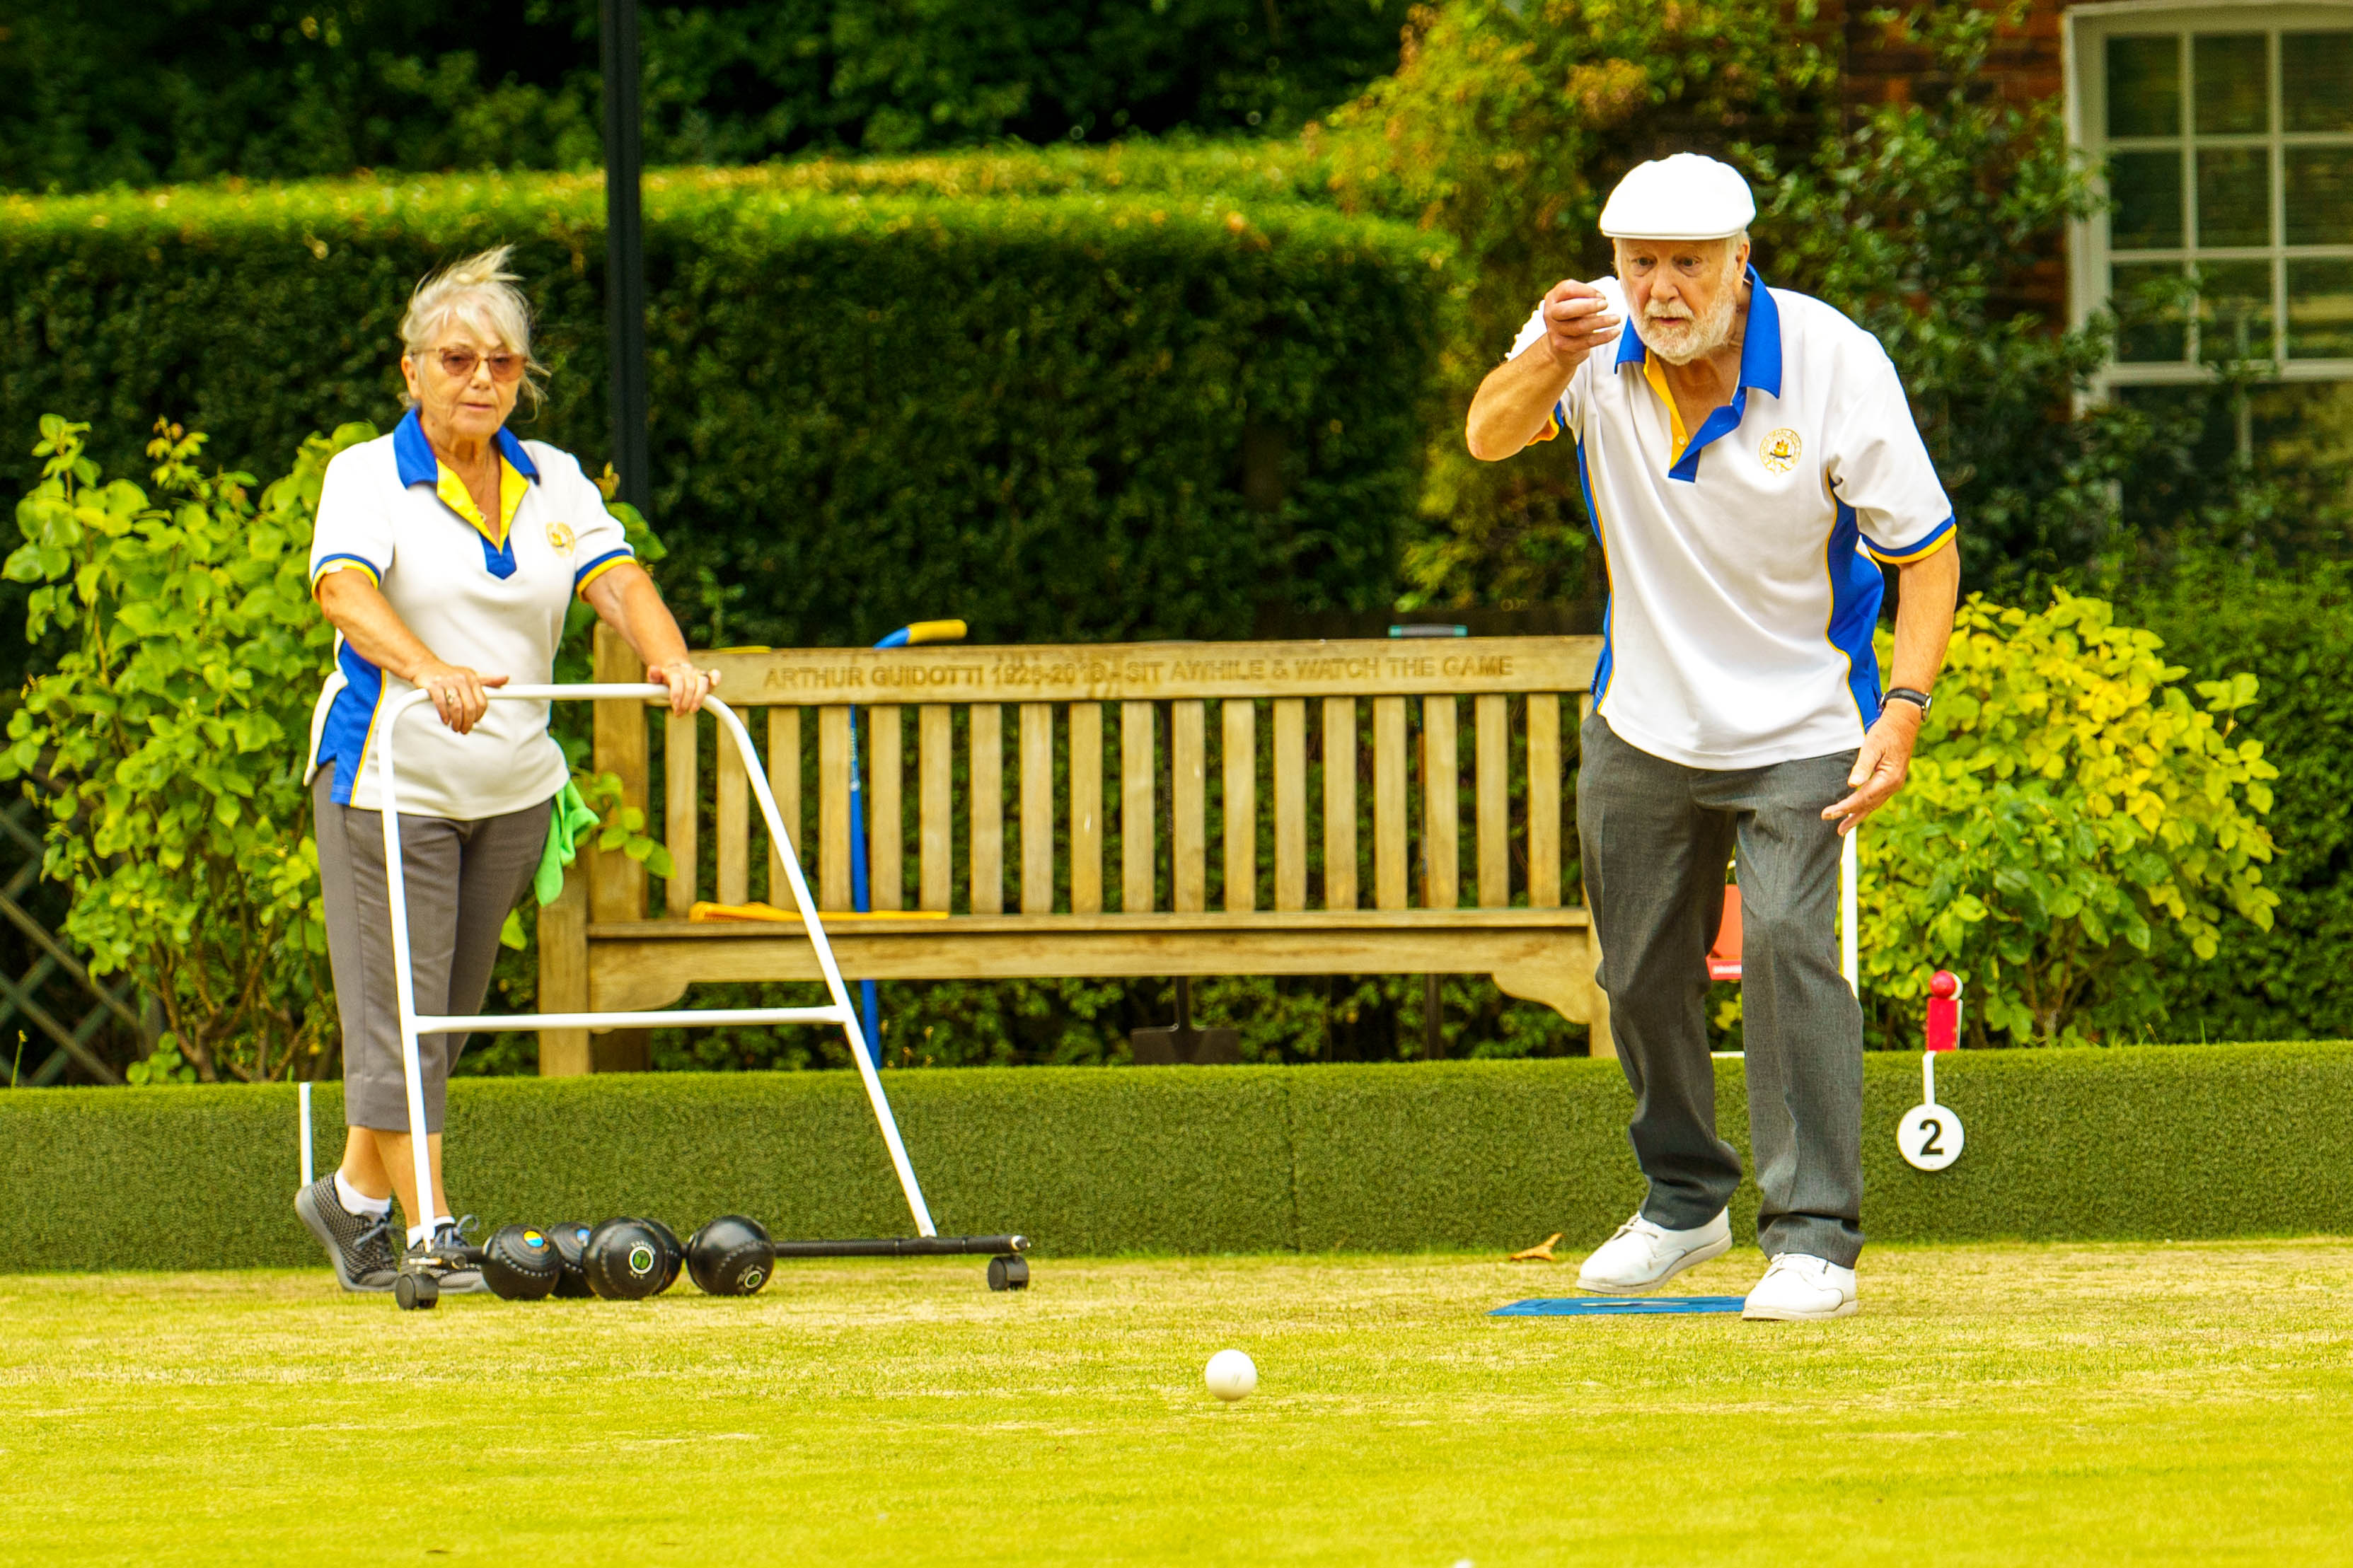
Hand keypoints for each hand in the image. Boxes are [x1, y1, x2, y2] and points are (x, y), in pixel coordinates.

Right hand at [414, 661, 506, 734]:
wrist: (425, 665)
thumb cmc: (450, 673)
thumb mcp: (471, 674)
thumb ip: (488, 680)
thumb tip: (505, 678)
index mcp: (472, 678)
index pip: (482, 702)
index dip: (479, 715)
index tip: (475, 722)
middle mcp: (461, 679)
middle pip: (470, 707)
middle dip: (468, 722)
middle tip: (464, 730)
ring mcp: (447, 682)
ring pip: (457, 707)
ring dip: (457, 721)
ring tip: (455, 727)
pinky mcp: (433, 685)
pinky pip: (441, 704)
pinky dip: (444, 715)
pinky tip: (446, 720)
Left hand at [651, 657, 720, 715]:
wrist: (677, 672)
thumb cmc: (667, 682)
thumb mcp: (657, 680)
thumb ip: (654, 676)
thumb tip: (653, 670)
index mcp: (675, 672)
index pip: (677, 681)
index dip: (677, 694)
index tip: (675, 708)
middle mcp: (688, 671)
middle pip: (690, 686)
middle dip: (685, 702)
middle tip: (679, 713)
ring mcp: (698, 674)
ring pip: (703, 683)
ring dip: (699, 698)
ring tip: (692, 710)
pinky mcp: (708, 677)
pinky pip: (715, 674)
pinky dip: (716, 677)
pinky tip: (715, 684)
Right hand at [1539, 279, 1620, 367]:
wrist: (1562, 345)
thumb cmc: (1574, 317)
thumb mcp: (1577, 302)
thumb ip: (1587, 296)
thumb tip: (1601, 298)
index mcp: (1553, 297)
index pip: (1568, 289)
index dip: (1587, 290)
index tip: (1602, 296)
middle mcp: (1550, 314)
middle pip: (1568, 309)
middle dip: (1589, 306)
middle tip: (1606, 304)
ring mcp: (1555, 331)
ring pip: (1579, 327)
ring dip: (1601, 322)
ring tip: (1616, 318)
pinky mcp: (1563, 346)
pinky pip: (1586, 342)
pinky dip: (1603, 337)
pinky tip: (1615, 332)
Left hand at [1822, 702, 1922, 835]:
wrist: (1904, 723)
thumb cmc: (1886, 732)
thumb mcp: (1872, 746)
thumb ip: (1862, 766)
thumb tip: (1852, 785)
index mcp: (1889, 779)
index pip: (1862, 798)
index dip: (1845, 808)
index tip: (1828, 814)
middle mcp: (1893, 785)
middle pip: (1868, 806)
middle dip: (1850, 817)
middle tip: (1836, 830)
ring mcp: (1894, 784)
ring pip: (1873, 805)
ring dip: (1858, 816)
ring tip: (1844, 828)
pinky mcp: (1892, 780)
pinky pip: (1877, 798)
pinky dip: (1866, 807)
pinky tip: (1857, 811)